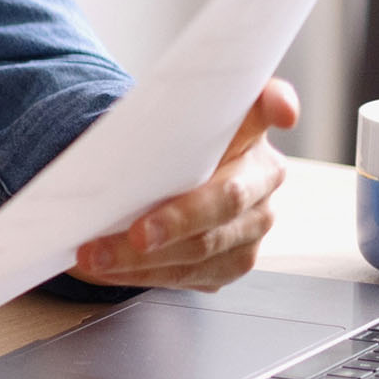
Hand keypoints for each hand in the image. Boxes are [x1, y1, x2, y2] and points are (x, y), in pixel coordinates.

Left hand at [71, 80, 299, 289]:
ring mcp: (254, 222)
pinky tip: (113, 269)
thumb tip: (110, 140)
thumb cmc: (163, 149)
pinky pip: (192, 273)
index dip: (276, 105)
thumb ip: (155, 121)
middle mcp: (262, 176)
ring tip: (98, 256)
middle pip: (226, 199)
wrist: (166, 183)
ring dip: (144, 258)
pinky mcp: (236, 259)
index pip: (266, 107)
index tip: (280, 110)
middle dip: (177, 220)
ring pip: (204, 247)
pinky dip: (145, 273)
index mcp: (247, 129)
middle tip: (137, 234)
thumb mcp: (160, 124)